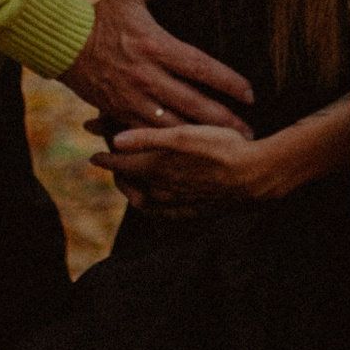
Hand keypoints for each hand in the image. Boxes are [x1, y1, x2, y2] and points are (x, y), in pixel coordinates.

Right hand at [62, 0, 254, 135]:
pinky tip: (190, 151)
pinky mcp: (119, 113)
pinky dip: (170, 145)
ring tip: (226, 145)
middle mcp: (146, 76)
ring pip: (173, 126)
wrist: (62, 43)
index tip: (250, 94)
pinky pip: (149, 135)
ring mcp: (132, 99)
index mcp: (155, 45)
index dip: (228, 83)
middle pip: (193, 104)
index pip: (201, 67)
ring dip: (201, 137)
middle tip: (248, 133)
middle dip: (224, 121)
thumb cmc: (103, 15)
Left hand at [104, 89, 349, 217]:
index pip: (118, 164)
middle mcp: (160, 192)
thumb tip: (114, 141)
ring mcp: (176, 205)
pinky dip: (153, 205)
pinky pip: (163, 215)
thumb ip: (146, 137)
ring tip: (131, 180)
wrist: (254, 175)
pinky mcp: (191, 213)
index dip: (105, 157)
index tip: (95, 152)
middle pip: (128, 184)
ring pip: (143, 201)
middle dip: (117, 173)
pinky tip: (157, 199)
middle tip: (114, 162)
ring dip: (133, 190)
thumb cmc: (220, 148)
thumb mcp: (183, 135)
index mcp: (153, 169)